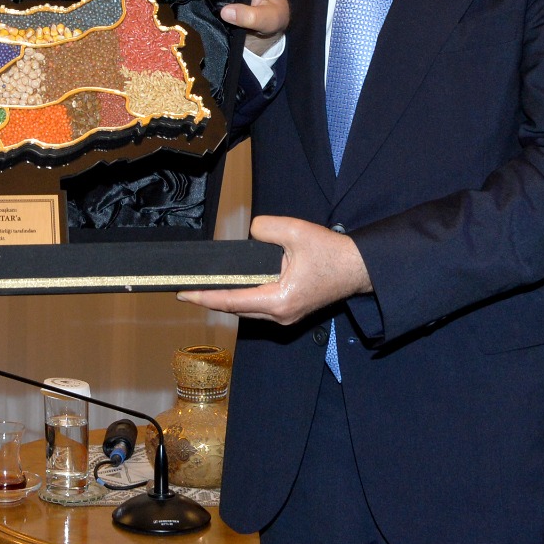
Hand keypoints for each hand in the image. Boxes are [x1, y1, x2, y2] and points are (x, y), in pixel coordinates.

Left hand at [178, 215, 369, 322]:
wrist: (359, 269)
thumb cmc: (332, 253)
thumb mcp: (296, 231)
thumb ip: (265, 228)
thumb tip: (251, 234)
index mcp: (279, 300)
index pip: (232, 300)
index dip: (205, 296)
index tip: (183, 294)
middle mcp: (280, 314)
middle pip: (235, 308)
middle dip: (210, 299)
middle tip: (185, 290)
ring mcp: (286, 315)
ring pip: (246, 309)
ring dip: (226, 299)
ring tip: (202, 288)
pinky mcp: (290, 310)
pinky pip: (258, 306)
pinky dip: (242, 297)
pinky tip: (230, 287)